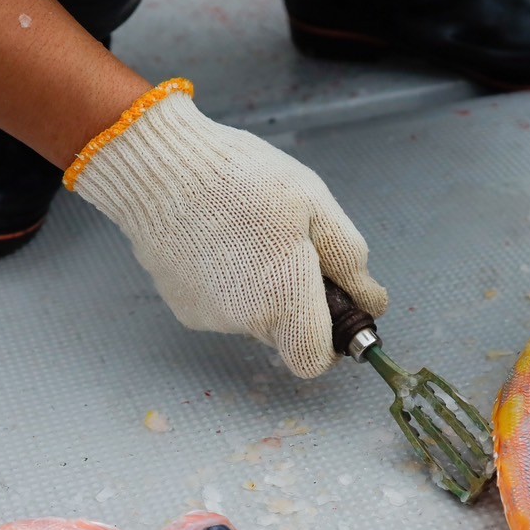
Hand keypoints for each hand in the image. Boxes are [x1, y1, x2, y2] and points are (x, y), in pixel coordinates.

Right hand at [66, 81, 386, 377]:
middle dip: (299, 304)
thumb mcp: (315, 205)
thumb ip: (350, 261)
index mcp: (285, 300)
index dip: (330, 342)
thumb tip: (372, 303)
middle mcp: (246, 321)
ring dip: (264, 290)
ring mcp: (210, 318)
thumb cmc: (241, 178)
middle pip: (288, 336)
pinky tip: (220, 241)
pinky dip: (230, 284)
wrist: (157, 167)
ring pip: (255, 320)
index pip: (315, 361)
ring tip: (250, 235)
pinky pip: (223, 307)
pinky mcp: (184, 307)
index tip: (332, 309)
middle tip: (293, 250)